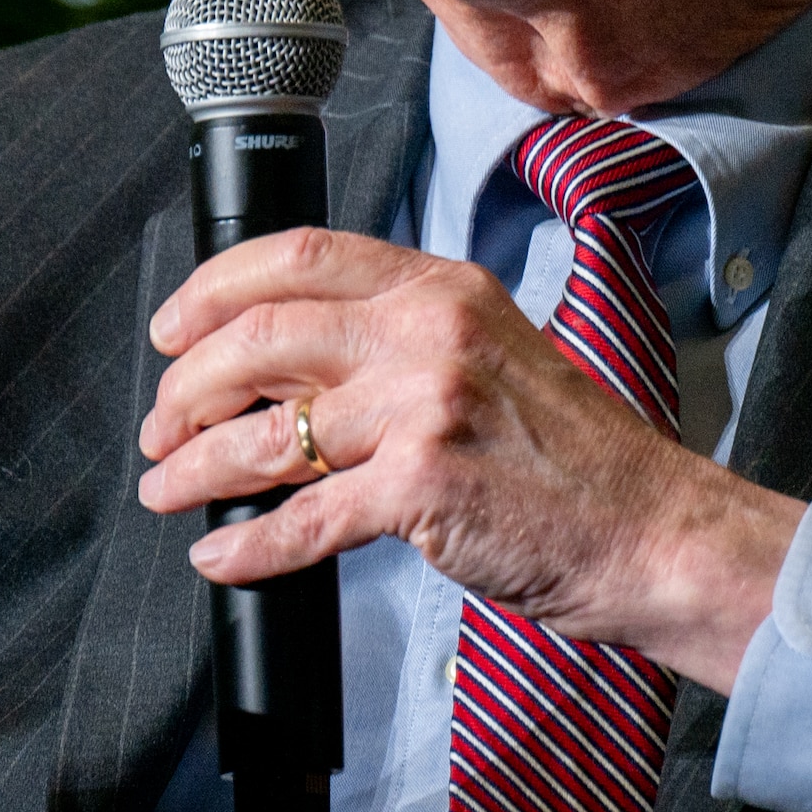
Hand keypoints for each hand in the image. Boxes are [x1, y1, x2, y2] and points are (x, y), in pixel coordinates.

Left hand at [139, 228, 794, 688]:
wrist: (649, 528)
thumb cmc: (572, 459)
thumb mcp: (486, 359)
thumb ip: (392, 346)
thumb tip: (277, 367)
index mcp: (441, 288)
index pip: (298, 256)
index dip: (213, 291)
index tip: (171, 332)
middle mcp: (430, 331)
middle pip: (261, 337)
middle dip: (187, 388)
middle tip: (161, 426)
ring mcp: (425, 406)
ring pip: (266, 431)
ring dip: (196, 466)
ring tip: (168, 488)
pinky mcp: (423, 485)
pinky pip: (303, 517)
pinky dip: (247, 544)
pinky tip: (219, 555)